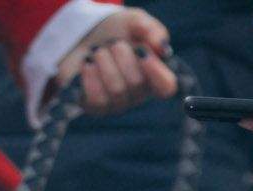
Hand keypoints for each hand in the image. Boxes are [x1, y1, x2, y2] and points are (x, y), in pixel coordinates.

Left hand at [57, 10, 177, 116]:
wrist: (85, 37)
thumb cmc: (117, 31)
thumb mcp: (135, 21)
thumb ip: (150, 29)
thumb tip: (160, 47)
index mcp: (155, 73)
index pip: (166, 87)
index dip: (158, 74)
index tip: (145, 55)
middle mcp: (139, 93)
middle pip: (136, 82)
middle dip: (122, 55)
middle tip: (114, 42)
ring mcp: (118, 103)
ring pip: (116, 90)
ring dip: (105, 62)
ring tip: (98, 50)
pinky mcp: (96, 107)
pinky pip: (97, 99)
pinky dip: (91, 77)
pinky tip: (88, 64)